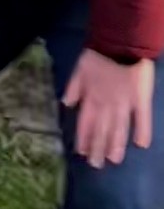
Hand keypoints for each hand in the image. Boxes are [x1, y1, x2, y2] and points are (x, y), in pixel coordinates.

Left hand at [63, 48, 154, 167]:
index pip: (85, 123)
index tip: (82, 153)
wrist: (120, 43)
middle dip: (98, 148)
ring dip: (116, 145)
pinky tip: (142, 145)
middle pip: (101, 130)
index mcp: (90, 99)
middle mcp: (106, 105)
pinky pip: (142, 118)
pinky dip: (142, 131)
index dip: (84, 138)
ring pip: (119, 128)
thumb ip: (73, 89)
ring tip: (114, 160)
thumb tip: (66, 104)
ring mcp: (124, 103)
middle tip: (96, 165)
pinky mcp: (141, 99)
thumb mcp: (79, 72)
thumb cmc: (98, 56)